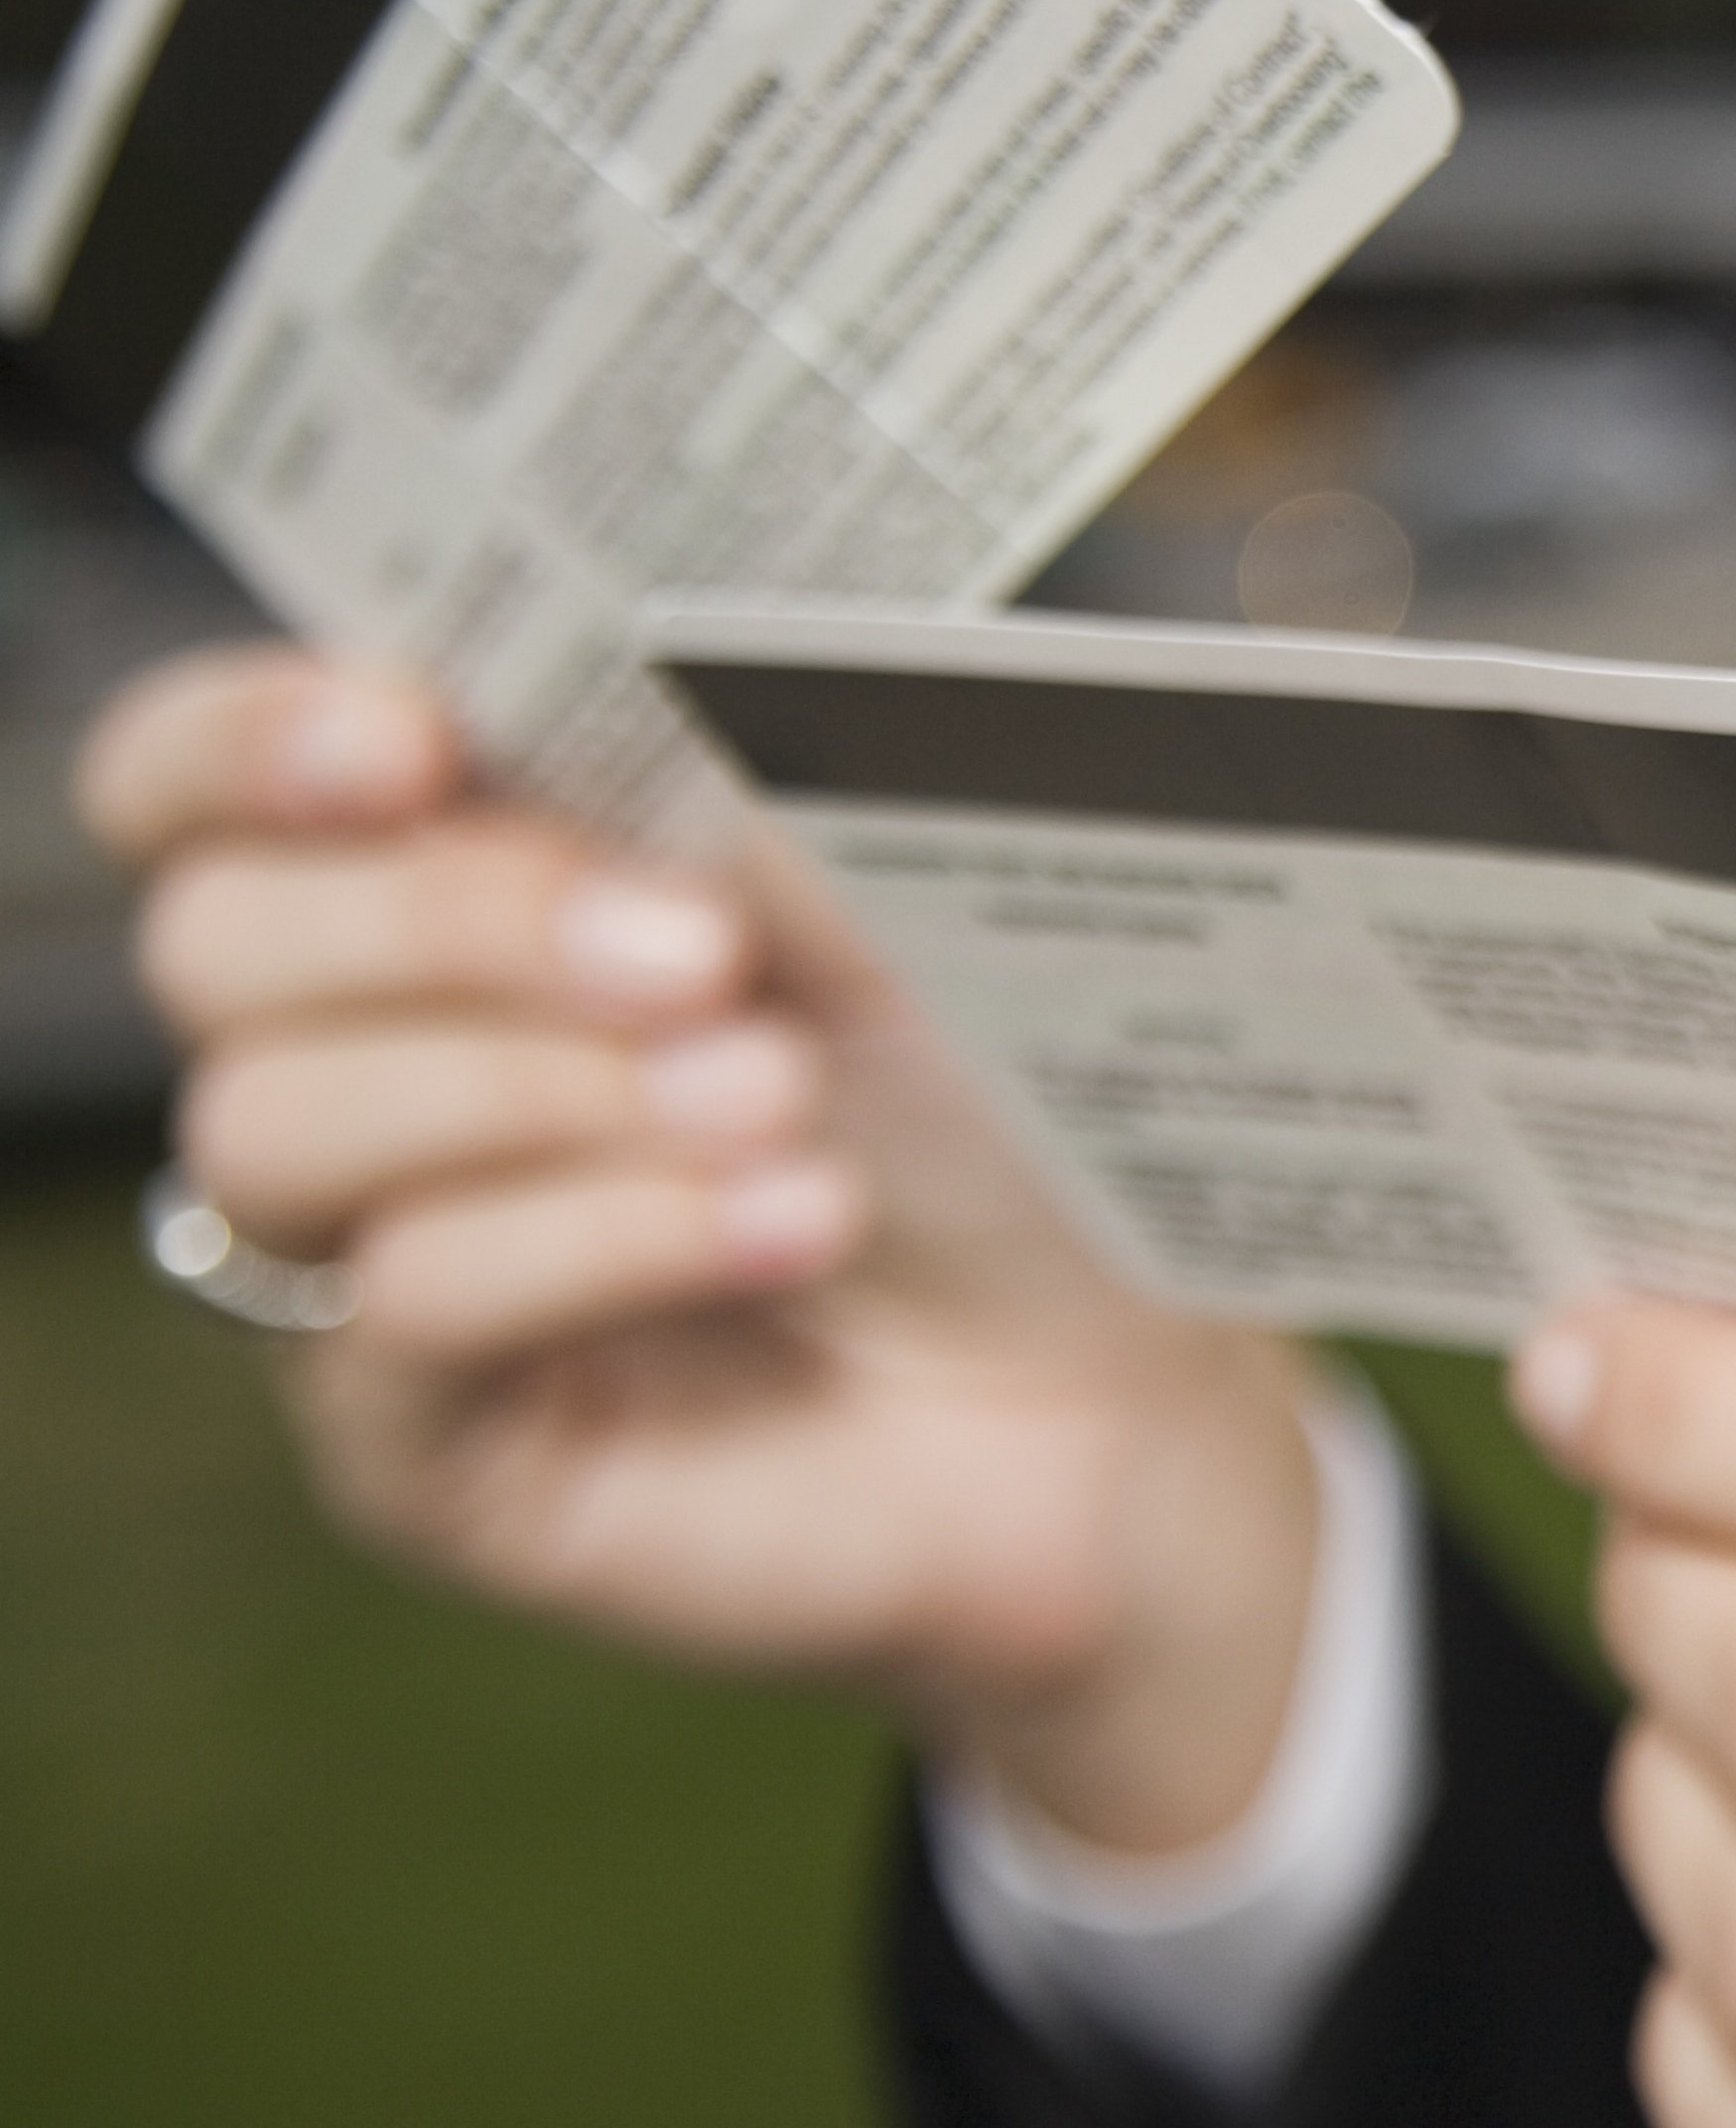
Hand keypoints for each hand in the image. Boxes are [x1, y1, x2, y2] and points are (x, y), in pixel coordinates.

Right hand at [79, 644, 1324, 1852]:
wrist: (1143, 1368)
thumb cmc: (1019, 1104)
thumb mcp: (911, 900)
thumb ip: (757, 774)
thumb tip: (668, 680)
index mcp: (459, 871)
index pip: (200, 780)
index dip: (251, 742)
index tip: (413, 735)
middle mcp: (379, 1057)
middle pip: (219, 940)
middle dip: (448, 919)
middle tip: (698, 949)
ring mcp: (383, 1257)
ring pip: (273, 1126)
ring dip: (542, 1089)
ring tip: (780, 1094)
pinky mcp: (431, 1446)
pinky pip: (405, 1310)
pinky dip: (607, 1241)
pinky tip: (792, 1218)